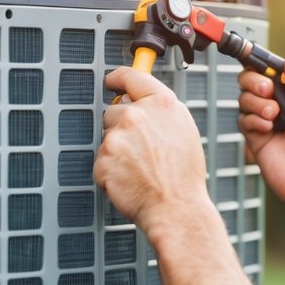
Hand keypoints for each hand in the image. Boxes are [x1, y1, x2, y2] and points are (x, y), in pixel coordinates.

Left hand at [95, 66, 213, 235]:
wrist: (176, 208)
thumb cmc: (183, 175)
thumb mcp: (183, 130)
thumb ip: (160, 111)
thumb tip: (138, 102)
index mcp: (161, 104)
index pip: (132, 76)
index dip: (118, 77)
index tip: (112, 80)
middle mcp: (137, 115)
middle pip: (113, 110)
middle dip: (121, 126)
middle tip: (142, 149)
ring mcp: (117, 137)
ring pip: (107, 136)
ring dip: (117, 149)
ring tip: (141, 167)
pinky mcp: (103, 159)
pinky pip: (102, 160)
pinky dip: (112, 170)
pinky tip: (131, 178)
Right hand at [237, 53, 284, 204]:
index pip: (275, 68)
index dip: (266, 63)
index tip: (261, 61)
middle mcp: (279, 103)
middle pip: (252, 78)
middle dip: (255, 80)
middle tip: (268, 91)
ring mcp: (265, 119)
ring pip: (244, 96)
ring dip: (256, 101)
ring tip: (273, 116)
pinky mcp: (254, 135)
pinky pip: (242, 118)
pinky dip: (253, 119)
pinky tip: (268, 129)